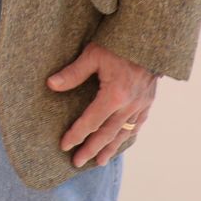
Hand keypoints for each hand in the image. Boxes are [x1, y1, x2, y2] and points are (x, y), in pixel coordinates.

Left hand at [48, 42, 157, 168]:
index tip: (64, 145)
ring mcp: (141, 105)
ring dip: (110, 149)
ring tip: (98, 162)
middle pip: (107, 134)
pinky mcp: (148, 102)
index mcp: (115, 95)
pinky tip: (120, 143)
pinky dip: (127, 136)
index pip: (91, 122)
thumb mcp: (92, 55)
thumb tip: (51, 84)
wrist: (149, 38)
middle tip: (77, 162)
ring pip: (124, 133)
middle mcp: (129, 105)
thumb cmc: (118, 44)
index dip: (76, 135)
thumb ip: (73, 73)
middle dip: (91, 149)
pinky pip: (137, 125)